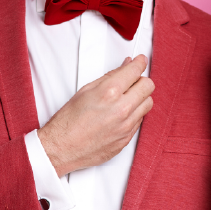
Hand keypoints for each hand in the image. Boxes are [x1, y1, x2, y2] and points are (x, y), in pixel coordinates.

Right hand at [38, 55, 154, 175]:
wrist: (62, 148)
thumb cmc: (68, 121)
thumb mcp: (86, 91)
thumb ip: (110, 77)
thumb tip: (124, 67)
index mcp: (109, 92)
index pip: (136, 71)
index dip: (139, 63)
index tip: (140, 61)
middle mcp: (121, 109)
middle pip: (148, 86)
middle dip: (141, 80)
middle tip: (132, 80)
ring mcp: (126, 125)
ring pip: (148, 103)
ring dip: (140, 97)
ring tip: (127, 98)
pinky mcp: (127, 138)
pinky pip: (140, 120)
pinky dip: (134, 113)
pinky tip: (121, 113)